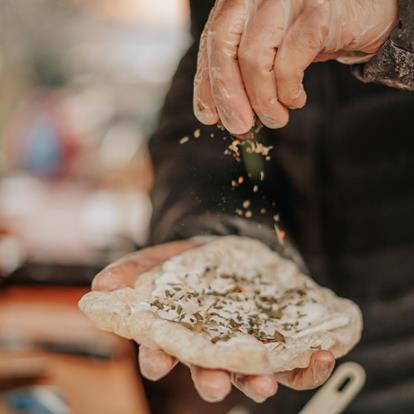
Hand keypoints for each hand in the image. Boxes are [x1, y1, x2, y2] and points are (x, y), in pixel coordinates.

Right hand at [92, 240, 334, 402]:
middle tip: (216, 382)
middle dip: (212, 381)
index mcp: (179, 334)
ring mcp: (246, 348)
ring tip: (266, 381)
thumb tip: (102, 286)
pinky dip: (307, 365)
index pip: (163, 353)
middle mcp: (212, 350)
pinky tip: (318, 355)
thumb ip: (133, 271)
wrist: (229, 251)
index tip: (158, 358)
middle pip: (209, 373)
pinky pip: (294, 363)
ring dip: (259, 382)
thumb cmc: (189, 262)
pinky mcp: (278, 341)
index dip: (158, 358)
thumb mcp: (159, 260)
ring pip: (251, 374)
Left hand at [193, 0, 397, 133]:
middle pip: (224, 48)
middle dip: (229, 96)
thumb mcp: (266, 50)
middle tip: (239, 127)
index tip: (209, 116)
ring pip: (255, 59)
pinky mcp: (316, 12)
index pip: (211, 42)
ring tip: (274, 119)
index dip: (207, 84)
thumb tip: (213, 113)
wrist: (361, 16)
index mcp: (239, 0)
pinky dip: (288, 92)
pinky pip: (289, 64)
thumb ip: (238, 71)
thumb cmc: (304, 37)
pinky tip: (295, 101)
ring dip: (262, 101)